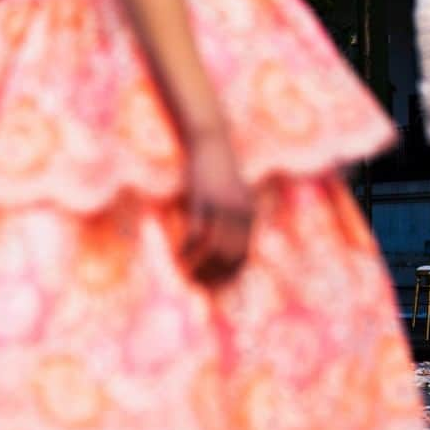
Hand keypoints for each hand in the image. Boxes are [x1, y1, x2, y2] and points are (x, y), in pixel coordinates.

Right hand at [181, 128, 253, 285]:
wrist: (211, 141)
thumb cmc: (217, 171)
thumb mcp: (232, 197)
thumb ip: (231, 221)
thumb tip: (219, 249)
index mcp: (251, 215)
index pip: (243, 257)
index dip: (228, 277)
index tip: (212, 287)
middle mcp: (241, 214)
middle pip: (229, 257)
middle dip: (212, 276)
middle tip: (196, 286)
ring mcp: (223, 208)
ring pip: (213, 250)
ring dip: (198, 267)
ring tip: (185, 275)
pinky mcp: (203, 201)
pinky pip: (196, 236)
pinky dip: (187, 251)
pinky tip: (178, 257)